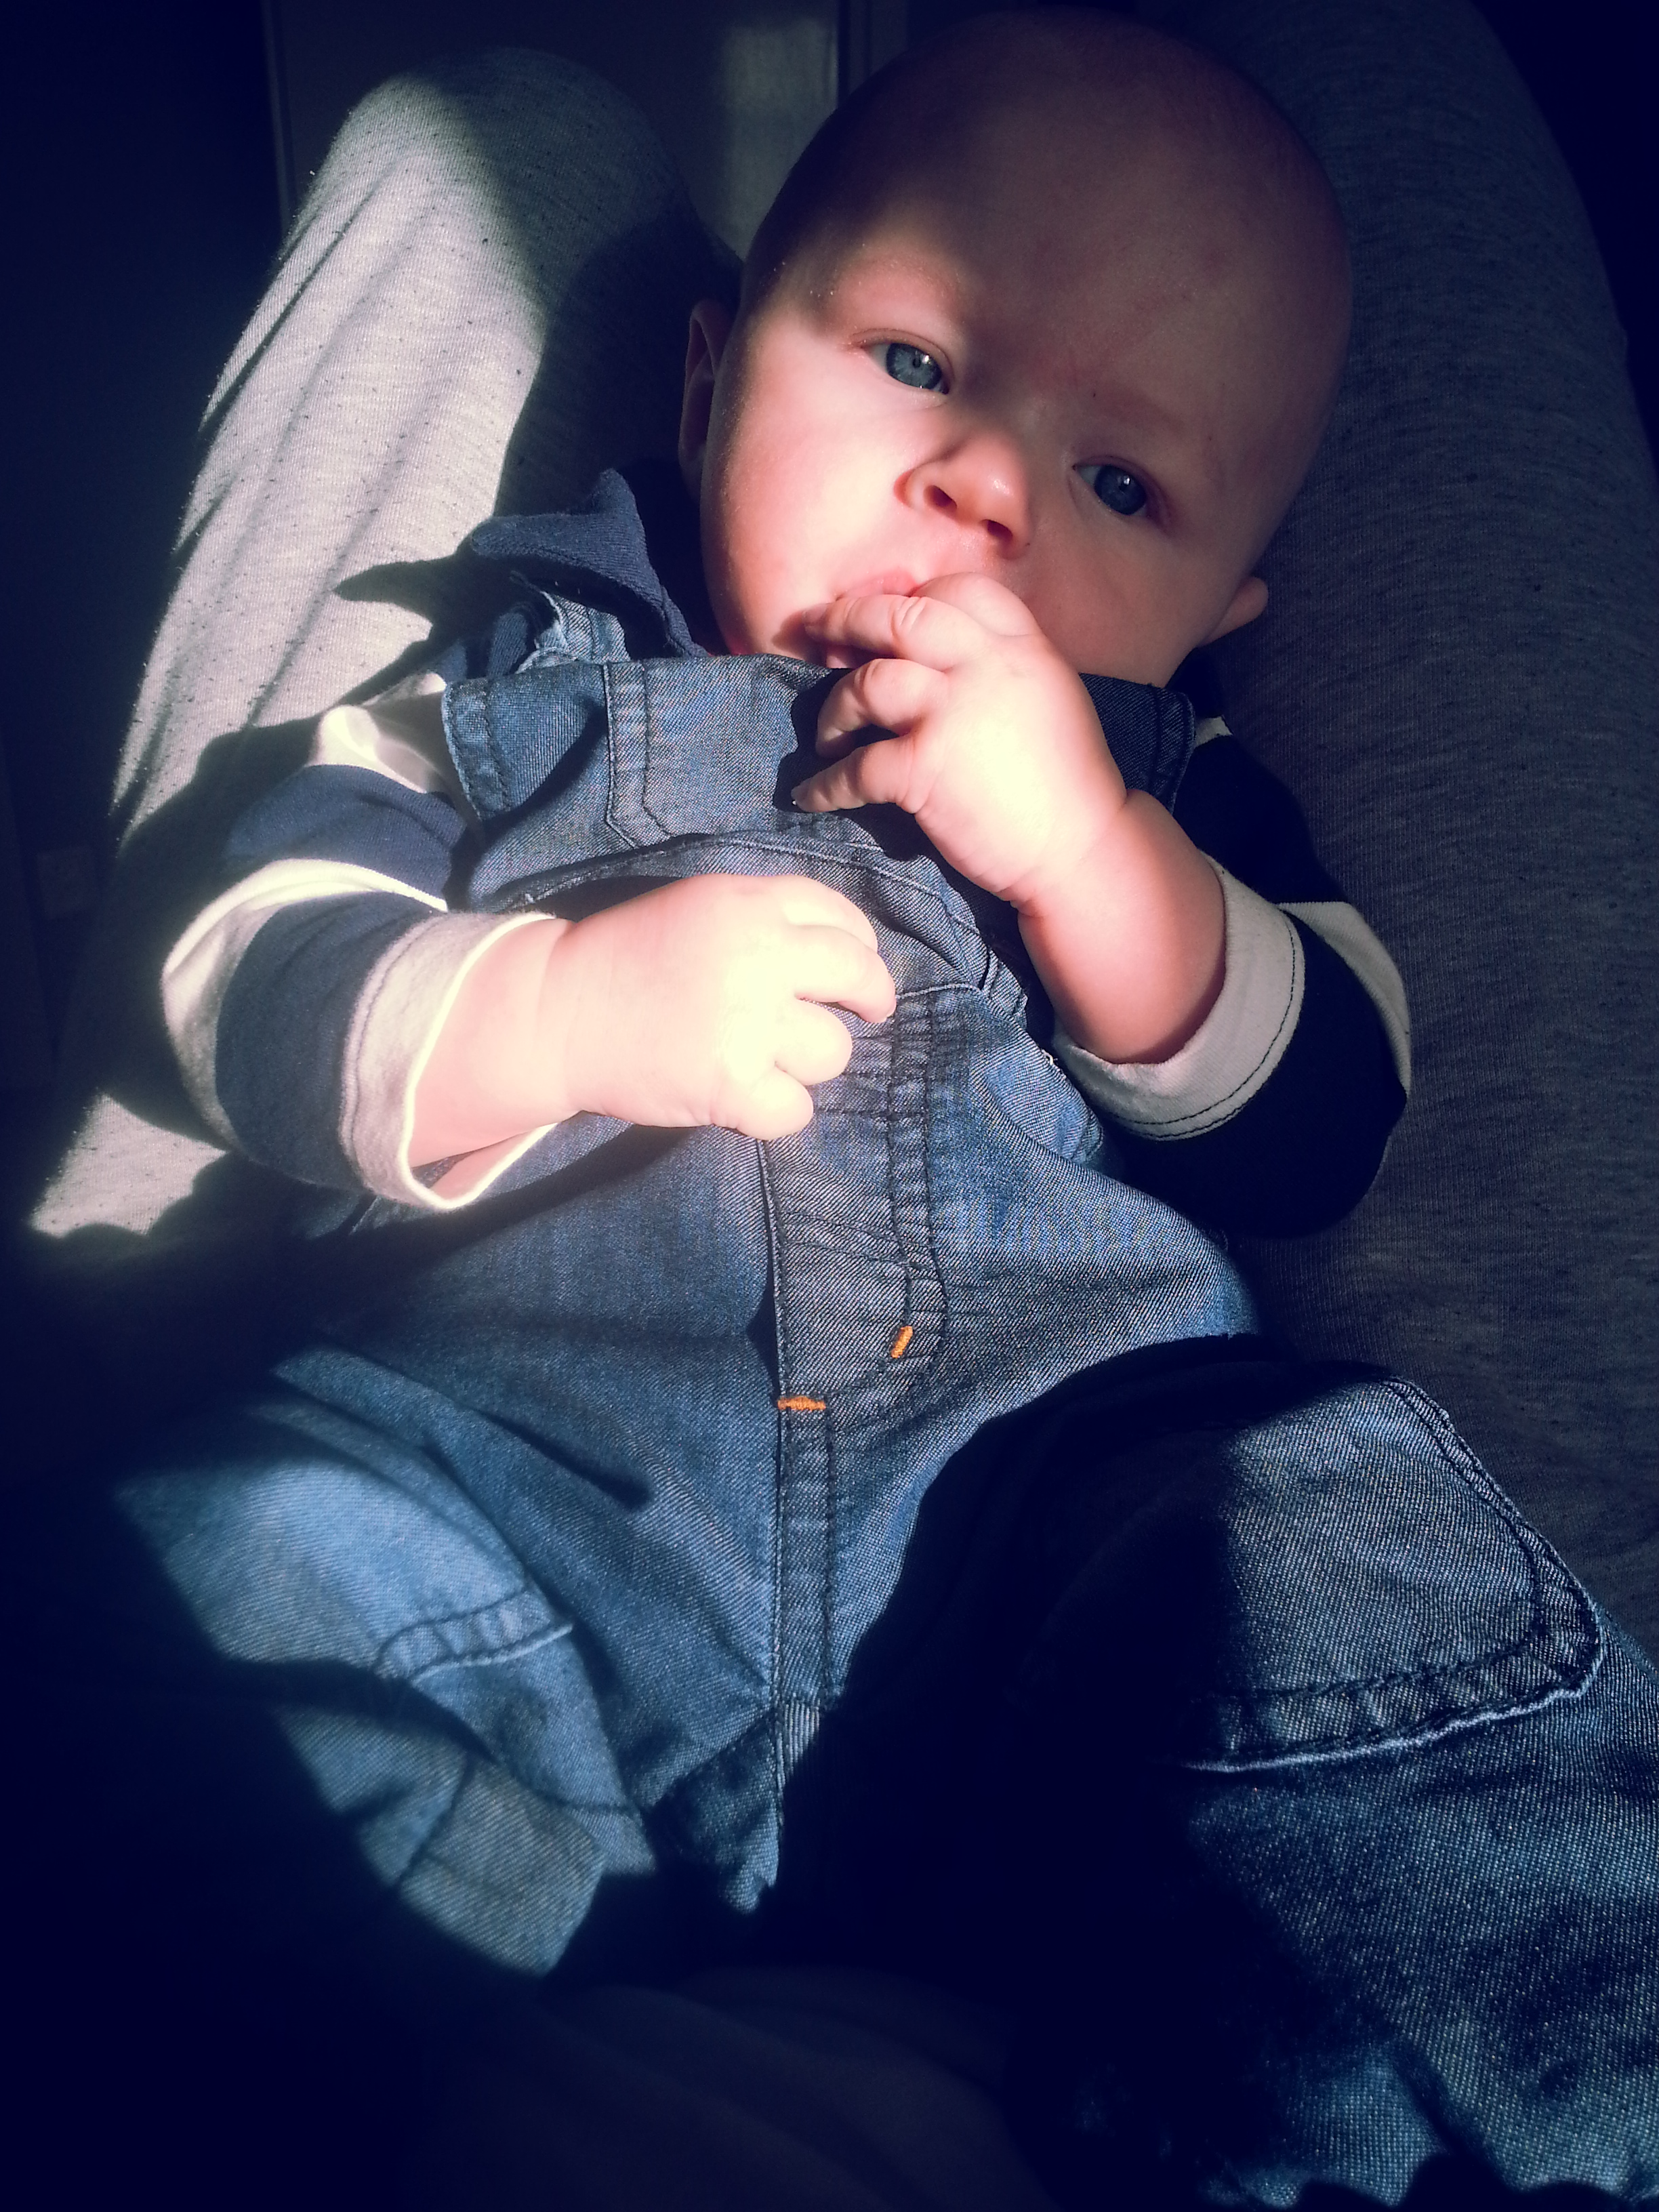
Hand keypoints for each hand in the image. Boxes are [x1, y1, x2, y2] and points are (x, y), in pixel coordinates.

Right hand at [412, 873, 897, 1161]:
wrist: (557, 1010)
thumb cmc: (627, 958)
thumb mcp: (699, 907)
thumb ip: (766, 918)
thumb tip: (844, 955)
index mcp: (750, 904)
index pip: (842, 919)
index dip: (861, 948)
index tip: (858, 969)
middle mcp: (758, 956)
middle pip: (859, 978)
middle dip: (871, 998)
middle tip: (869, 1014)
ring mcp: (747, 1022)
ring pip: (831, 1051)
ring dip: (807, 1062)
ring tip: (764, 1057)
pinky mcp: (730, 1083)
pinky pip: (795, 1111)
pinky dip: (776, 1111)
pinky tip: (744, 1097)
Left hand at [791, 574, 1128, 911]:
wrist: (1084, 850)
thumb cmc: (1066, 785)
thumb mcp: (1050, 697)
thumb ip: (1001, 667)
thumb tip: (942, 656)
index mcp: (1021, 647)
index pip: (957, 589)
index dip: (911, 599)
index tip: (883, 619)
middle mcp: (986, 667)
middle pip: (898, 617)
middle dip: (845, 619)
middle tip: (813, 631)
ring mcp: (953, 713)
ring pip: (867, 684)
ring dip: (834, 710)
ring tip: (828, 736)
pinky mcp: (926, 768)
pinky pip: (856, 767)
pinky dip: (826, 785)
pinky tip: (811, 796)